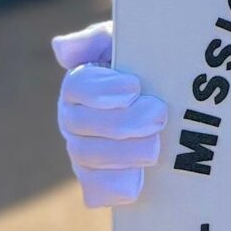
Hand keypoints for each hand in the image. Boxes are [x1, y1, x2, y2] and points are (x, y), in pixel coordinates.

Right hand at [53, 22, 166, 205]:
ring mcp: (83, 150)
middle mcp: (73, 119)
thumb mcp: (125, 42)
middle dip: (123, 122)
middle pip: (82, 127)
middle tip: (158, 114)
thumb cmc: (144, 62)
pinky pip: (96, 190)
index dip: (103, 90)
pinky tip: (139, 179)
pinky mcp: (98, 178)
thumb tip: (61, 47)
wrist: (168, 97)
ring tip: (156, 143)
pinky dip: (115, 186)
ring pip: (89, 158)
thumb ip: (96, 40)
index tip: (135, 87)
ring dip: (124, 153)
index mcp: (78, 85)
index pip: (78, 88)